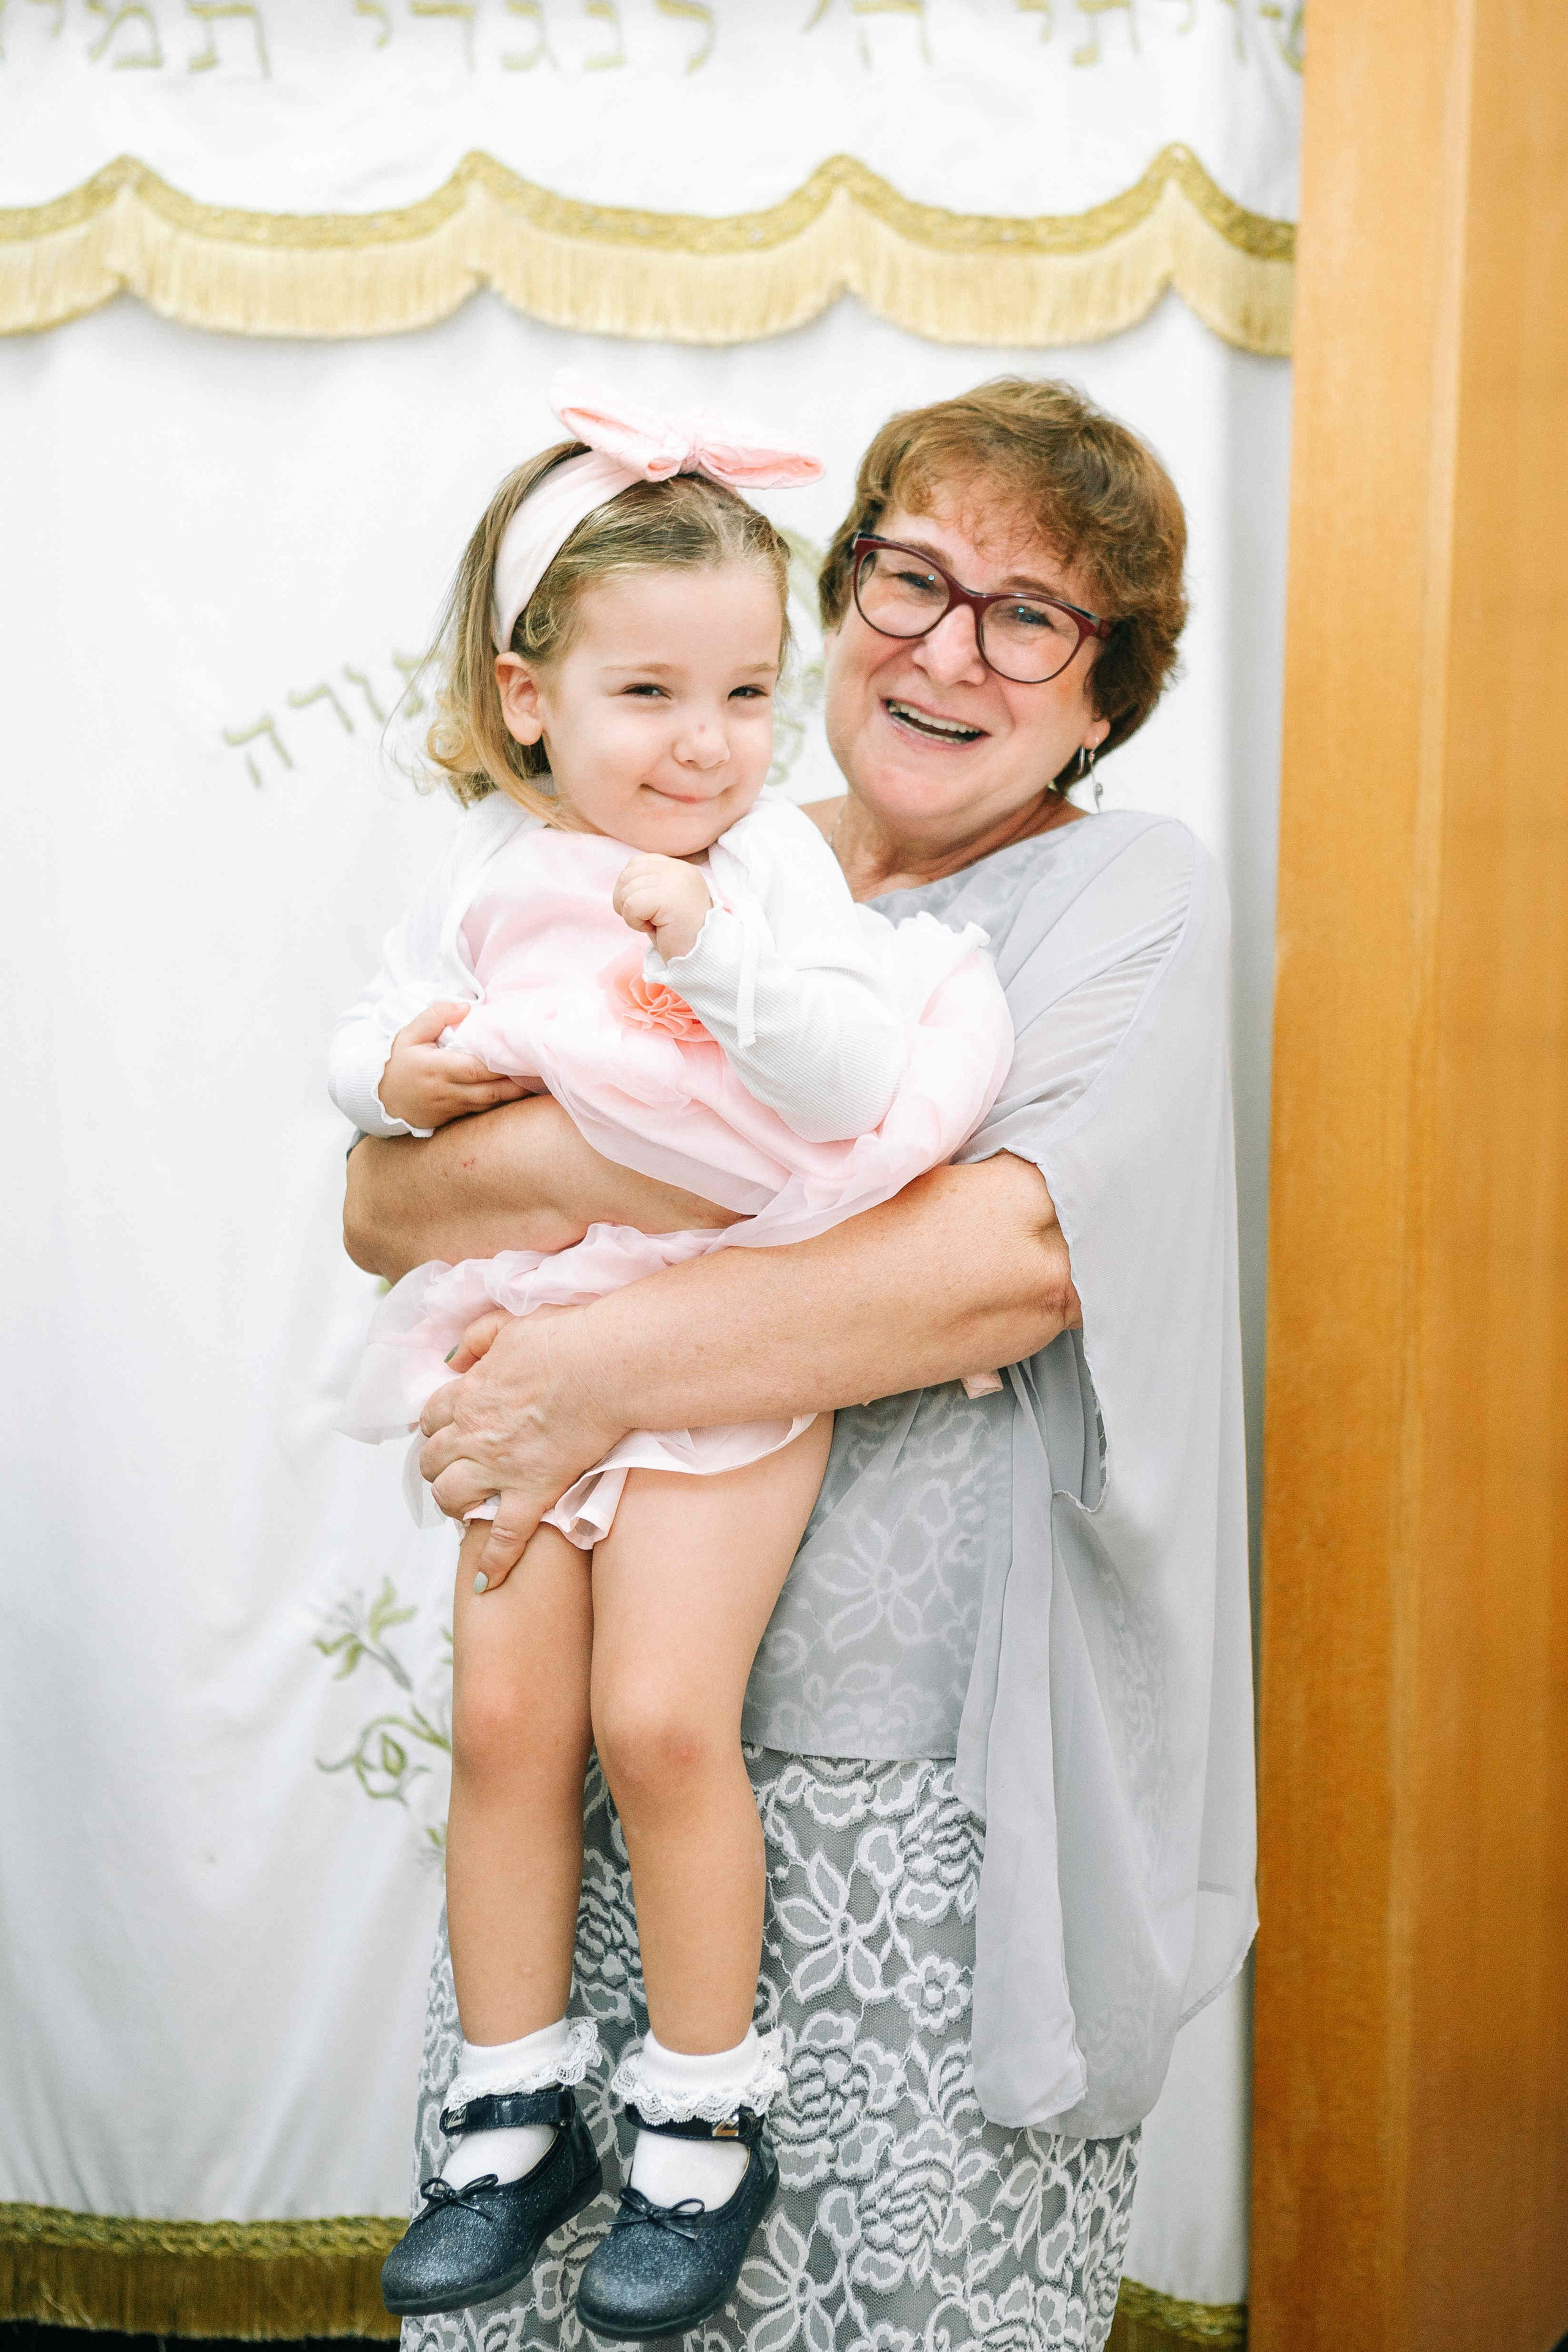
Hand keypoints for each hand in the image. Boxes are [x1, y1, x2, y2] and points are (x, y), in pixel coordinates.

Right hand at [377, 1001, 528, 1131]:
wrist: (378, 1097)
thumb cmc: (397, 1061)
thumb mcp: (409, 1033)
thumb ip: (437, 1015)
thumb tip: (467, 1006)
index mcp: (437, 1069)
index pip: (477, 1068)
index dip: (503, 1065)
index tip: (526, 1057)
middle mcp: (447, 1092)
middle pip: (491, 1091)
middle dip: (519, 1084)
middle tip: (545, 1073)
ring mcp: (451, 1109)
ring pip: (490, 1105)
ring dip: (515, 1096)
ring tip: (540, 1084)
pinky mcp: (453, 1119)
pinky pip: (482, 1112)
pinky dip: (501, 1105)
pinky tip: (519, 1094)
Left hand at [418, 1305, 627, 1586]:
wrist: (606, 1366)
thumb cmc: (568, 1338)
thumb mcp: (510, 1325)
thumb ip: (476, 1340)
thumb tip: (453, 1358)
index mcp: (469, 1393)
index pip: (431, 1417)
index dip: (437, 1427)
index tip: (449, 1432)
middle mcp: (474, 1434)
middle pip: (433, 1460)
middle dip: (439, 1466)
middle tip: (456, 1470)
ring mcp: (501, 1467)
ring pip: (452, 1497)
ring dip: (453, 1505)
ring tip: (464, 1510)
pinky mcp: (533, 1492)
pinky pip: (504, 1538)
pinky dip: (493, 1562)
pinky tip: (486, 1581)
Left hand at [612, 853, 713, 962]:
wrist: (701, 958)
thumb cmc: (679, 937)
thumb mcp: (663, 903)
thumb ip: (649, 885)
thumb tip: (622, 883)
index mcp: (679, 868)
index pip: (637, 864)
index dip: (631, 889)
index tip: (649, 910)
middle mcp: (679, 869)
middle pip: (627, 874)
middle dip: (626, 901)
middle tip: (648, 920)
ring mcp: (676, 880)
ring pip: (626, 890)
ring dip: (632, 915)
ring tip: (655, 924)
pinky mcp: (670, 897)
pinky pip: (631, 904)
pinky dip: (635, 922)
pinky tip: (655, 928)